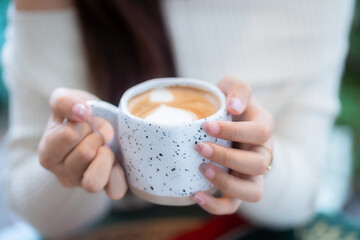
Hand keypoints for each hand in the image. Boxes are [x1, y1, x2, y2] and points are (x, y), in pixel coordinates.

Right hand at [38, 88, 126, 199]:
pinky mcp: (107, 188)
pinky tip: (117, 161)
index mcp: (48, 154)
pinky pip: (115, 191)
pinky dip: (119, 175)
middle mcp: (63, 175)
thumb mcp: (65, 99)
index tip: (83, 122)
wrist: (98, 127)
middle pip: (86, 154)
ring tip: (105, 148)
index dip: (82, 123)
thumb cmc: (78, 116)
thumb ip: (64, 101)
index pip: (69, 135)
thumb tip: (82, 112)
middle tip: (97, 133)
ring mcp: (84, 184)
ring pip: (94, 181)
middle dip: (97, 136)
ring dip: (106, 157)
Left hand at [192, 77, 273, 213]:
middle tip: (199, 147)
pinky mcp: (236, 189)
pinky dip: (216, 206)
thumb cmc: (228, 104)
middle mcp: (262, 153)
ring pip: (252, 191)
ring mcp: (250, 175)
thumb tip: (235, 108)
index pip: (259, 132)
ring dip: (226, 183)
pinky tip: (196, 195)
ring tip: (202, 170)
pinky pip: (233, 206)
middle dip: (226, 157)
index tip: (205, 126)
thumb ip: (238, 89)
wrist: (224, 123)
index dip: (234, 131)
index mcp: (263, 127)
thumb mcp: (233, 87)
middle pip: (256, 163)